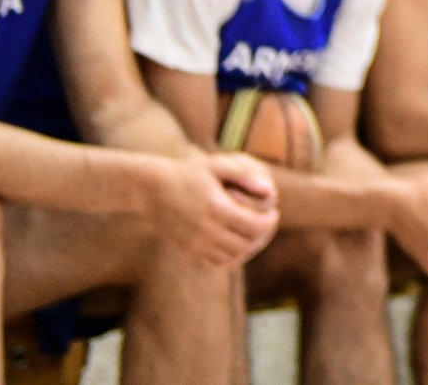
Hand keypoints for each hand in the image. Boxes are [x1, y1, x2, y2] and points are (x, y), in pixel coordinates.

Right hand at [158, 153, 279, 269]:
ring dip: (249, 246)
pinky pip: (217, 262)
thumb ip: (244, 175)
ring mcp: (195, 244)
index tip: (273, 213)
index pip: (254, 226)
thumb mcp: (217, 166)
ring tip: (255, 232)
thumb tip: (269, 191)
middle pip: (246, 243)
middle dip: (262, 234)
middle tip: (268, 223)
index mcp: (215, 208)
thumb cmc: (190, 174)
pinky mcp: (188, 252)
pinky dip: (232, 256)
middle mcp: (205, 231)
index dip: (269, 222)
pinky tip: (238, 242)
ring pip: (234, 256)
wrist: (154, 191)